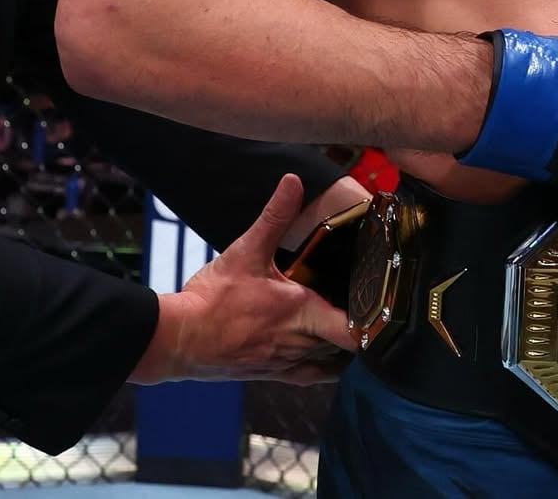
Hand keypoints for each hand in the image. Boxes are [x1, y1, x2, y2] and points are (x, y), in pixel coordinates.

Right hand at [130, 174, 357, 386]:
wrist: (178, 338)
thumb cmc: (213, 299)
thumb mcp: (247, 249)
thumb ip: (275, 215)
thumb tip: (293, 182)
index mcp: (301, 312)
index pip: (353, 329)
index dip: (371, 321)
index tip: (379, 305)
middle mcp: (299, 343)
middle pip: (343, 345)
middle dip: (355, 329)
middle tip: (363, 309)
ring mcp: (284, 363)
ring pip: (326, 360)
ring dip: (336, 347)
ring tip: (343, 326)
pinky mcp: (268, 373)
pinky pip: (305, 375)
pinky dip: (316, 365)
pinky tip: (314, 352)